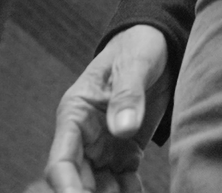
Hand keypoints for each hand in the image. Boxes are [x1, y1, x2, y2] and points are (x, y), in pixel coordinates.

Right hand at [43, 25, 170, 192]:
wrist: (159, 43)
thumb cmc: (138, 46)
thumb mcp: (135, 64)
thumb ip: (128, 95)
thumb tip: (123, 128)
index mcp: (75, 114)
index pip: (61, 161)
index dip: (67, 188)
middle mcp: (85, 136)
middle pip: (79, 182)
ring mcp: (105, 146)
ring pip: (101, 187)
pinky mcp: (126, 152)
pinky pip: (124, 183)